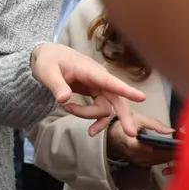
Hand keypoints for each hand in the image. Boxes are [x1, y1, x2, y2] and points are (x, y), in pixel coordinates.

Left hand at [30, 42, 145, 136]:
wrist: (48, 56)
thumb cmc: (49, 60)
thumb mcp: (47, 72)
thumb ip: (56, 85)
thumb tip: (63, 100)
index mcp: (89, 70)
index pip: (109, 81)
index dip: (125, 89)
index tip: (141, 97)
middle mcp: (99, 79)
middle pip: (116, 98)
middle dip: (123, 115)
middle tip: (130, 133)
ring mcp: (99, 87)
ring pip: (106, 108)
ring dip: (89, 115)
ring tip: (67, 108)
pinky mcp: (96, 93)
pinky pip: (102, 110)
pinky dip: (96, 120)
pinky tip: (90, 130)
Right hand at [107, 114, 174, 167]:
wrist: (114, 135)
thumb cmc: (126, 124)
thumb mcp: (138, 118)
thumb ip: (154, 124)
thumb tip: (171, 130)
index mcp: (127, 139)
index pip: (137, 146)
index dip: (153, 147)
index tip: (168, 145)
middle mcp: (130, 153)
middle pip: (151, 156)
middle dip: (167, 152)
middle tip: (182, 147)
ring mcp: (135, 160)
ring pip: (154, 161)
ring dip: (167, 157)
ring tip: (180, 150)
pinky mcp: (140, 163)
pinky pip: (154, 163)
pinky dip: (164, 159)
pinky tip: (172, 154)